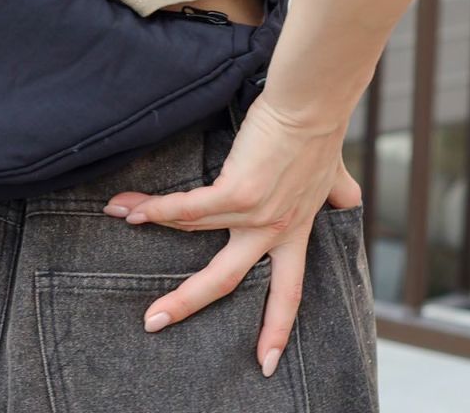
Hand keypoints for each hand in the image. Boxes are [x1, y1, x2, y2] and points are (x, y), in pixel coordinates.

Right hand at [101, 95, 361, 376]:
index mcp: (295, 233)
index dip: (275, 329)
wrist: (311, 106)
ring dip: (150, 223)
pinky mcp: (238, 189)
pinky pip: (188, 207)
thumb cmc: (320, 134)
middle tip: (154, 323)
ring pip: (194, 234)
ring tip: (119, 217)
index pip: (287, 293)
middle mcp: (274, 231)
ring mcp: (255, 213)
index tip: (264, 364)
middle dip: (186, 303)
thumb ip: (339, 195)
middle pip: (228, 280)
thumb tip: (350, 199)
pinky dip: (155, 208)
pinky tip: (129, 207)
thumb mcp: (334, 178)